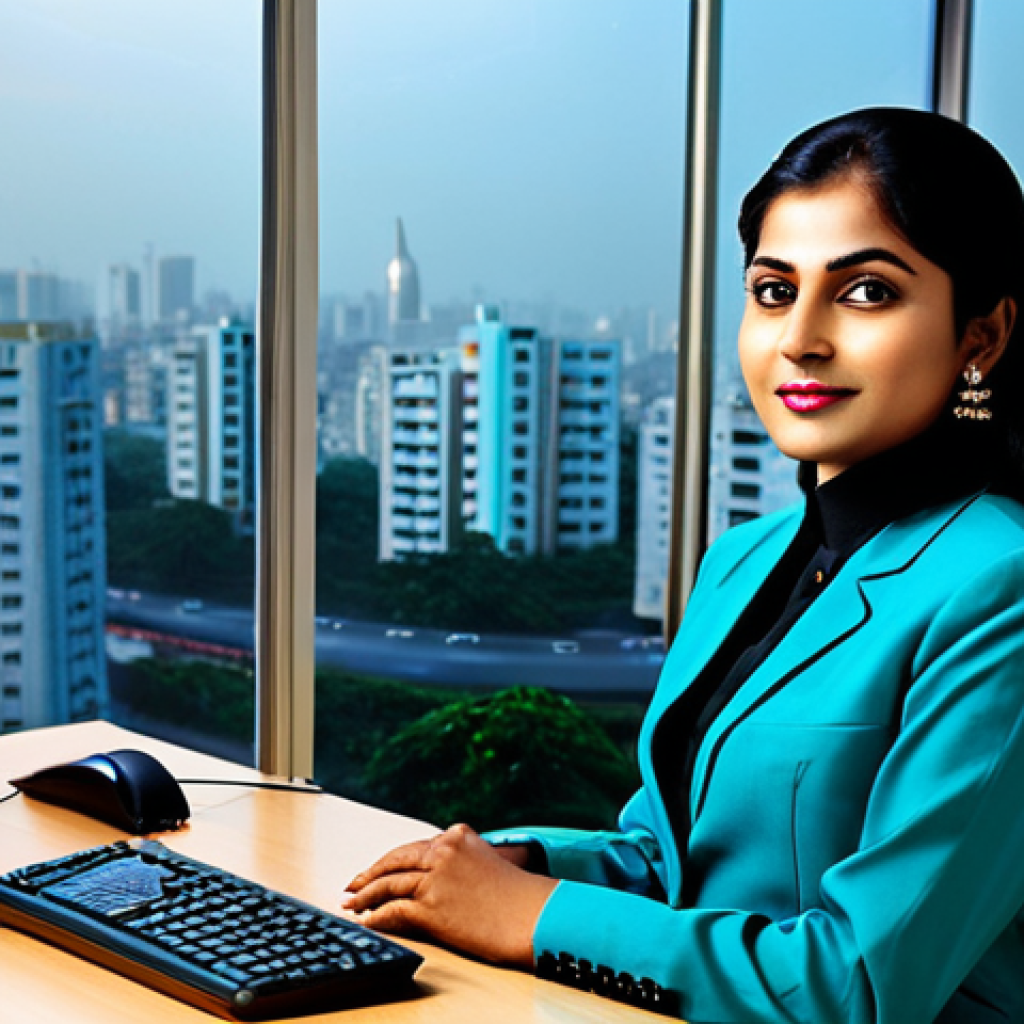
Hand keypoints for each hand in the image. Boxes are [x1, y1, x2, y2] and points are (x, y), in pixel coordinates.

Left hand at [341, 824, 556, 967]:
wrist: (532, 915)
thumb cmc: (517, 897)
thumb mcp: (487, 863)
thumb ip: (460, 862)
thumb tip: (436, 877)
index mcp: (457, 835)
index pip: (415, 847)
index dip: (392, 861)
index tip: (378, 870)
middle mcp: (443, 850)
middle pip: (394, 859)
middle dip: (370, 873)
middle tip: (353, 884)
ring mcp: (435, 877)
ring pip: (387, 882)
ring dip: (364, 894)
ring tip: (351, 903)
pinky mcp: (430, 906)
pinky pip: (393, 909)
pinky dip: (375, 916)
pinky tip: (367, 921)